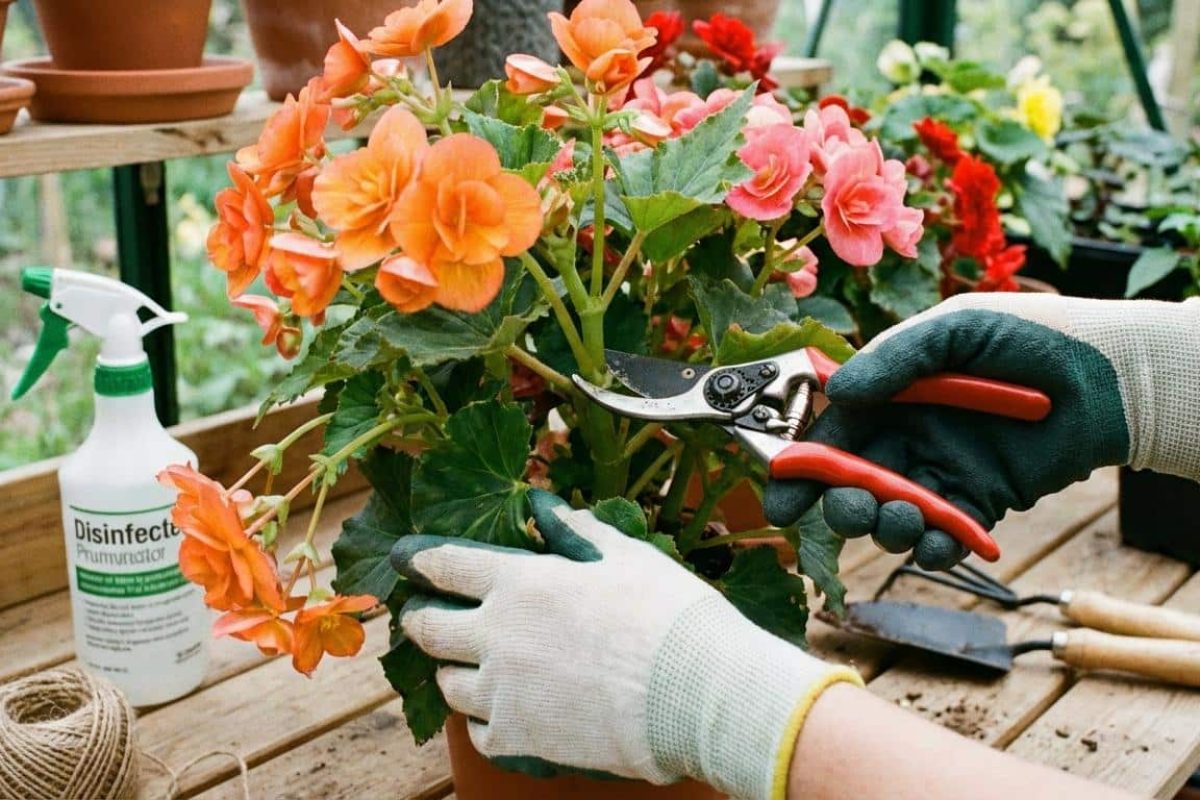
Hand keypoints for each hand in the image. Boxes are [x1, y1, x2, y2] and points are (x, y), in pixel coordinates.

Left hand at [391, 489, 860, 799]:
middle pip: (428, 627)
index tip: (405, 559)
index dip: (418, 558)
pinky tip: (504, 710)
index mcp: (519, 581)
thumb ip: (572, 530)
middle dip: (421, 616)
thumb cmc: (668, 615)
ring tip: (471, 665)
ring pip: (447, 684)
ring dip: (454, 670)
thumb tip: (540, 506)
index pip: (444, 563)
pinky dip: (485, 719)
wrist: (697, 693)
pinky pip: (479, 732)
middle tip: (425, 614)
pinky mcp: (519, 738)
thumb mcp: (624, 554)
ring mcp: (502, 691)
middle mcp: (496, 635)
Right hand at [765, 293, 1138, 569]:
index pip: (830, 434)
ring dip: (884, 527)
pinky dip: (933, 547)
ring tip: (902, 519)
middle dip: (841, 504)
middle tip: (852, 510)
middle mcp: (906, 437)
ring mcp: (940, 473)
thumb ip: (893, 359)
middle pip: (851, 483)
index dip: (801, 466)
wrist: (1105, 378)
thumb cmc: (1028, 337)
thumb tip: (835, 393)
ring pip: (890, 514)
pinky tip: (937, 541)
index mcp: (888, 396)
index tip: (782, 496)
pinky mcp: (978, 504)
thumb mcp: (953, 330)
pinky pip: (942, 536)